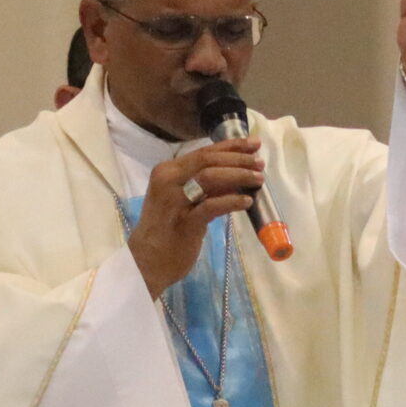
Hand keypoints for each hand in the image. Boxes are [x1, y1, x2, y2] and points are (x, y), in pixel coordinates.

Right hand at [129, 138, 264, 297]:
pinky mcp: (184, 222)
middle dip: (239, 159)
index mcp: (167, 171)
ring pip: (210, 177)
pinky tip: (247, 202)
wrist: (146, 262)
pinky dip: (232, 201)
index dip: (231, 147)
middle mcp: (168, 180)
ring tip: (258, 179)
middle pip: (208, 161)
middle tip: (260, 163)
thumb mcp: (182, 201)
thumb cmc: (165, 232)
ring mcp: (174, 201)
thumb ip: (204, 188)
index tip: (253, 144)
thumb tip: (235, 176)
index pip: (203, 152)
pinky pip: (212, 206)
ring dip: (238, 175)